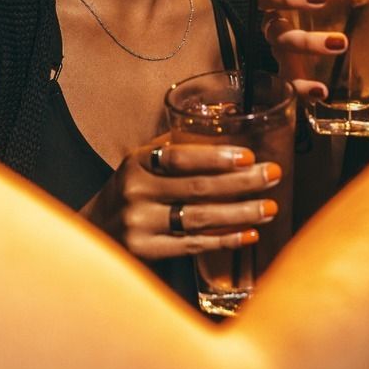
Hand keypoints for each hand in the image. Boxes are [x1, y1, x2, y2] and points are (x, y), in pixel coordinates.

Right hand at [82, 136, 284, 260]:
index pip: (179, 157)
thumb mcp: (141, 163)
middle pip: (197, 188)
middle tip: (272, 176)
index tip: (248, 156)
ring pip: (200, 218)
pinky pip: (194, 245)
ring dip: (240, 213)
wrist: (96, 231)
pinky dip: (225, 240)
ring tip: (269, 208)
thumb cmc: (130, 191)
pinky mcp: (147, 251)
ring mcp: (141, 224)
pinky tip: (249, 234)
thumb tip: (225, 117)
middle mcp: (137, 192)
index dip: (216, 157)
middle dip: (241, 183)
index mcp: (137, 163)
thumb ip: (176, 146)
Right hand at [259, 0, 368, 100]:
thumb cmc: (336, 6)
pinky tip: (322, 90)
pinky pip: (286, 76)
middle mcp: (275, 6)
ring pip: (277, 35)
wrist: (325, 41)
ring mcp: (276, 35)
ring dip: (306, 40)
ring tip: (338, 42)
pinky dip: (302, 85)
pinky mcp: (284, 65)